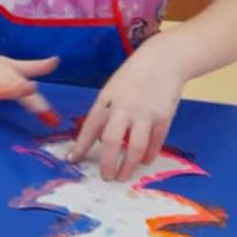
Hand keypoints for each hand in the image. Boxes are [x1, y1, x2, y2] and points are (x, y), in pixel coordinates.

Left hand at [68, 39, 187, 179]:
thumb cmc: (134, 75)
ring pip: (135, 148)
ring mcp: (145, 114)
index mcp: (107, 100)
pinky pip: (155, 143)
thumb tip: (101, 140)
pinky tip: (144, 161)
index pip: (90, 128)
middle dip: (107, 163)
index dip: (80, 146)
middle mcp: (124, 108)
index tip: (72, 160)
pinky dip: (149, 155)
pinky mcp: (164, 118)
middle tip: (106, 176)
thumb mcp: (112, 89)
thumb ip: (106, 112)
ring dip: (128, 166)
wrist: (164, 60)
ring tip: (123, 175)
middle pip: (112, 142)